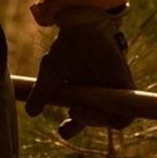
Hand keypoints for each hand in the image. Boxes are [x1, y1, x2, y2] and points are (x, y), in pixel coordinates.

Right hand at [25, 18, 134, 135]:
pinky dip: (112, 117)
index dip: (70, 130)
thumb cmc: (68, 47)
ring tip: (81, 110)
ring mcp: (112, 91)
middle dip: (84, 123)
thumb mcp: (49, 72)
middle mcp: (98, 96)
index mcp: (82, 96)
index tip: (62, 127)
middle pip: (96, 121)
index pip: (79, 122)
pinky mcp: (125, 86)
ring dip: (97, 121)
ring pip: (113, 121)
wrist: (82, 27)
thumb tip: (30, 112)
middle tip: (73, 111)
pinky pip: (126, 112)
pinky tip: (93, 108)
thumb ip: (41, 92)